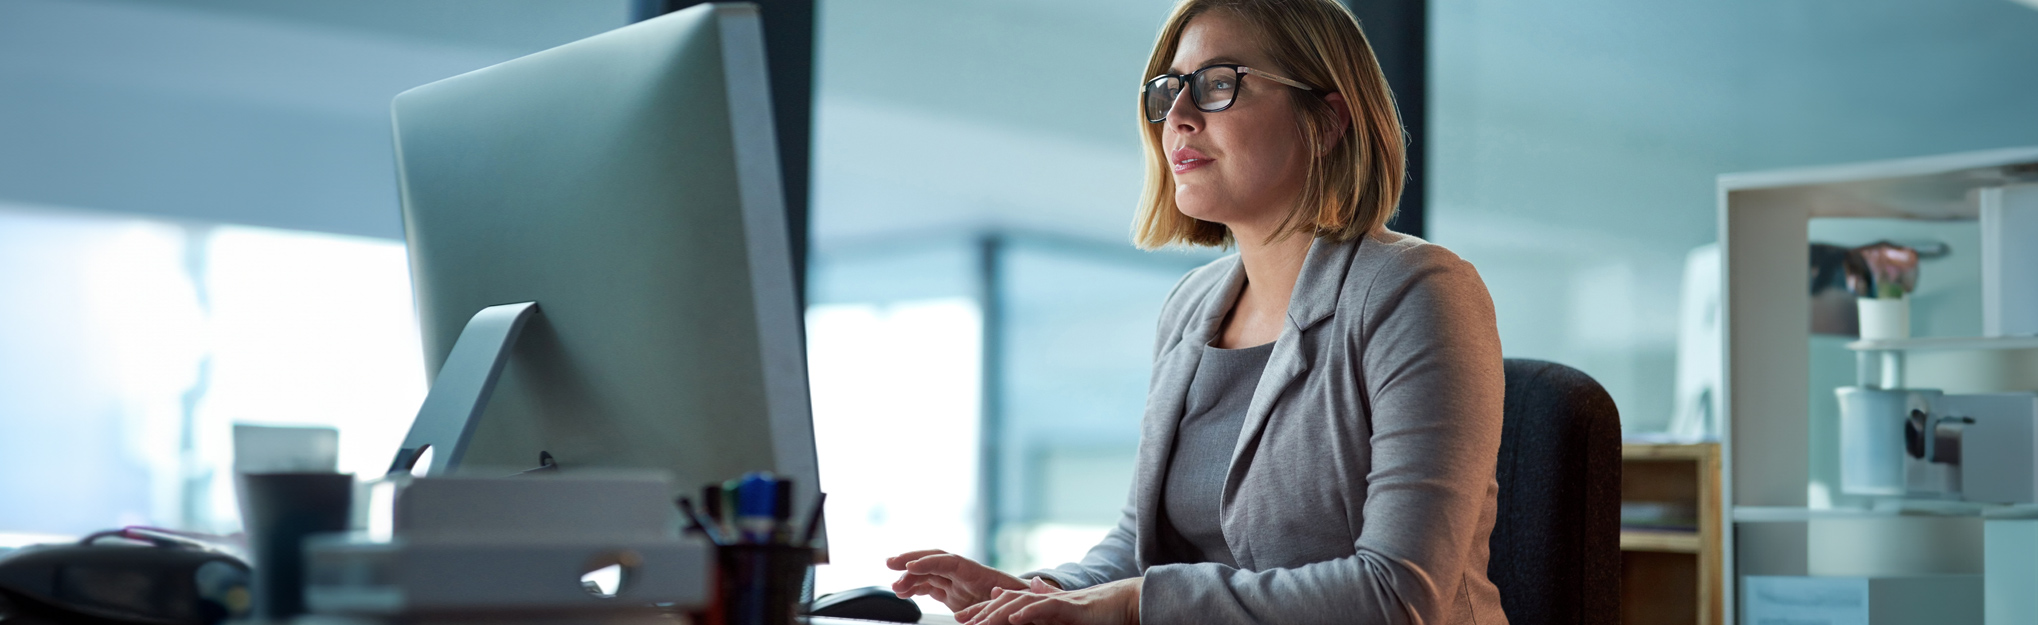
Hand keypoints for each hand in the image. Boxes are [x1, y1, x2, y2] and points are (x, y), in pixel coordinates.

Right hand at [886, 549, 1027, 611]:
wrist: (1025, 604)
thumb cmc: (1020, 601)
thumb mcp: (1011, 601)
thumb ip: (998, 600)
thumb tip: (990, 602)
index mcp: (978, 572)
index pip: (949, 561)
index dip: (929, 562)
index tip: (911, 566)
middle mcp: (964, 573)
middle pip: (934, 560)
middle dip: (911, 559)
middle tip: (890, 563)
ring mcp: (957, 582)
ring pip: (928, 574)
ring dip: (910, 578)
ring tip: (895, 588)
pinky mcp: (953, 593)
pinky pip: (930, 586)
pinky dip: (915, 588)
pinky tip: (903, 593)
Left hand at [955, 576, 1140, 624]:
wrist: (1127, 602)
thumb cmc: (1100, 610)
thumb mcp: (1067, 609)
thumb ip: (1048, 599)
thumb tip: (1034, 586)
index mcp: (1041, 602)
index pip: (1006, 604)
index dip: (983, 611)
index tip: (962, 618)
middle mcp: (1045, 598)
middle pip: (1006, 602)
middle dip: (981, 612)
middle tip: (960, 620)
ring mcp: (1057, 601)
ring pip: (1020, 604)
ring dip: (996, 614)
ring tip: (978, 624)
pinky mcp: (1071, 607)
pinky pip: (1045, 608)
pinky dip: (1028, 612)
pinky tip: (1013, 618)